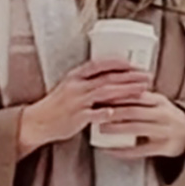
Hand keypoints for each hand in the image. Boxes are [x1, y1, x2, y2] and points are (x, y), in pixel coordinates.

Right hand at [16, 59, 154, 157]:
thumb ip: (88, 83)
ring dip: (126, 90)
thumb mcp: (70, 87)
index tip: (133, 64)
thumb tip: (110, 79)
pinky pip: (93, 114)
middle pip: (108, 78)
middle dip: (130, 76)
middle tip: (147, 76)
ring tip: (142, 89)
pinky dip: (104, 113)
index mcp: (75, 77)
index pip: (99, 64)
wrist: (37, 122)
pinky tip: (116, 112)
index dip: (118, 63)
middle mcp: (77, 86)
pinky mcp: (76, 118)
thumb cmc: (56, 106)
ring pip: (105, 92)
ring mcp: (77, 102)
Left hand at [88, 90, 184, 161]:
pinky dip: (122, 150)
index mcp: (160, 101)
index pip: (137, 95)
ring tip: (101, 128)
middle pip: (134, 111)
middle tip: (97, 112)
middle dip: (114, 112)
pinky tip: (109, 150)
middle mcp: (163, 115)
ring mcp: (164, 132)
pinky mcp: (162, 148)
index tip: (101, 96)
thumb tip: (110, 91)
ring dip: (116, 129)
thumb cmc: (165, 115)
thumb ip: (138, 97)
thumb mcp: (157, 102)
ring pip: (136, 129)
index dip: (118, 96)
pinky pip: (139, 150)